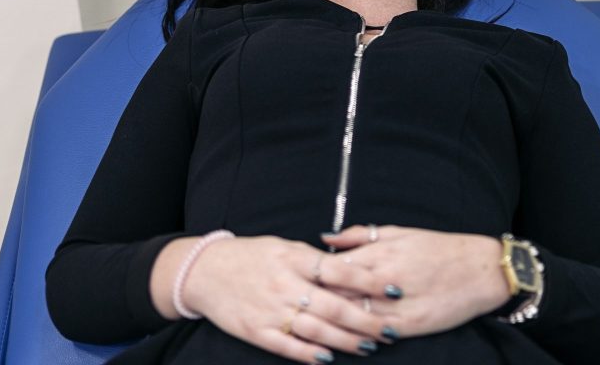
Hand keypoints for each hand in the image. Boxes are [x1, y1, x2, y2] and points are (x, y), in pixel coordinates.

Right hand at [184, 235, 397, 361]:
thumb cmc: (250, 256)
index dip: (370, 281)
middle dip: (366, 320)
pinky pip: (288, 346)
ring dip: (345, 341)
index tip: (394, 290)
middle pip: (334, 307)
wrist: (205, 271)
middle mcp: (285, 285)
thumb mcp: (284, 247)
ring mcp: (271, 310)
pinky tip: (328, 358)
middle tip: (391, 329)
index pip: (340, 271)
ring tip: (368, 346)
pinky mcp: (257, 331)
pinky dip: (309, 354)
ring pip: (316, 330)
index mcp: (294, 259)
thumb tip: (349, 266)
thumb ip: (314, 259)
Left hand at [319, 225, 510, 339]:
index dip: (313, 277)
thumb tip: (326, 238)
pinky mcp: (410, 324)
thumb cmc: (438, 248)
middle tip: (300, 308)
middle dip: (317, 302)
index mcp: (378, 253)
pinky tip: (351, 338)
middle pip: (338, 294)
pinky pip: (377, 333)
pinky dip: (361, 335)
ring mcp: (396, 304)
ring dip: (335, 323)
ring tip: (318, 327)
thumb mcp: (397, 232)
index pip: (332, 268)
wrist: (479, 269)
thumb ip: (358, 236)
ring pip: (354, 317)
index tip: (300, 282)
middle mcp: (383, 279)